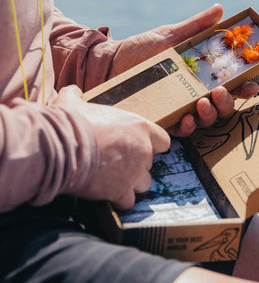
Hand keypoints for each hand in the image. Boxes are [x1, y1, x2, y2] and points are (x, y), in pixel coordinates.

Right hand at [54, 85, 169, 209]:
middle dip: (137, 164)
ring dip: (132, 183)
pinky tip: (107, 194)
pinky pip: (128, 201)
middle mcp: (144, 151)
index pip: (163, 140)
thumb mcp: (74, 102)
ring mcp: (135, 173)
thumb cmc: (73, 122)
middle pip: (150, 163)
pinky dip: (119, 200)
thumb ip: (78, 96)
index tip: (140, 146)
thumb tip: (72, 90)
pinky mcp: (121, 191)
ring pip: (144, 183)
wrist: (62, 147)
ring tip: (115, 179)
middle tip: (119, 163)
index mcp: (141, 128)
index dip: (153, 144)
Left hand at [110, 4, 258, 135]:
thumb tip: (219, 9)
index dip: (243, 86)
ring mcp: (179, 107)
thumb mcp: (170, 36)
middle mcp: (193, 94)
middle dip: (227, 102)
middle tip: (221, 91)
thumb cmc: (141, 49)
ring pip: (205, 119)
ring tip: (204, 102)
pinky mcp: (163, 119)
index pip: (228, 83)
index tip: (253, 85)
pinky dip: (187, 126)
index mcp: (199, 75)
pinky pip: (180, 130)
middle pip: (221, 105)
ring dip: (210, 114)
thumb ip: (195, 26)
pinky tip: (187, 118)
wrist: (110, 63)